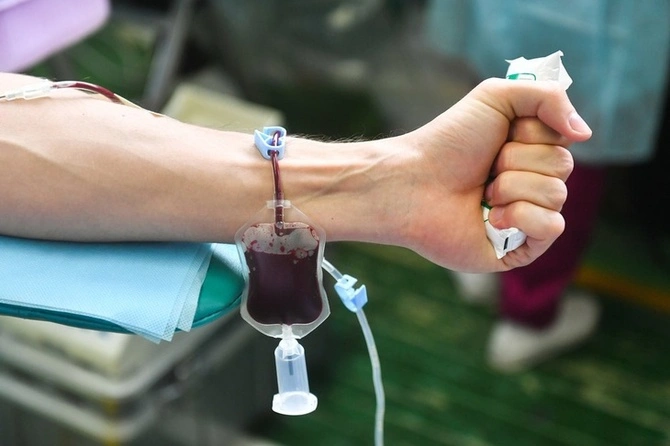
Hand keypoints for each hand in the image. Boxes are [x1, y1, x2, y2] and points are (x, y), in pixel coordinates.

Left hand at [393, 78, 591, 271]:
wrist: (413, 182)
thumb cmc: (448, 142)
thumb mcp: (497, 97)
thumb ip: (549, 97)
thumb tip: (585, 134)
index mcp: (528, 152)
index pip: (564, 139)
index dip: (531, 133)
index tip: (499, 135)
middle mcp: (530, 184)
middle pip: (563, 167)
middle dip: (518, 160)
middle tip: (486, 166)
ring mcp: (525, 219)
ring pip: (557, 196)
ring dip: (512, 187)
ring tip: (483, 194)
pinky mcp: (517, 249)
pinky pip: (553, 228)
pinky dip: (521, 217)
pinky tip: (490, 218)